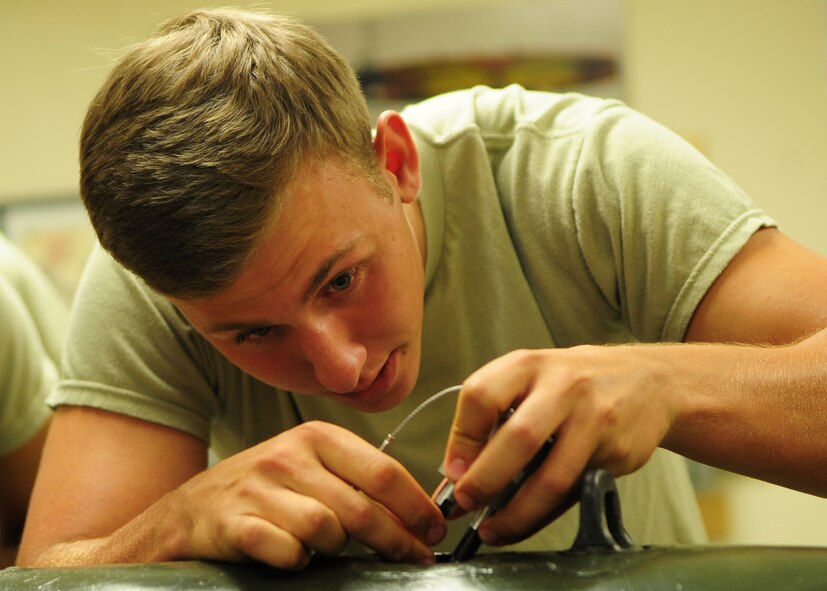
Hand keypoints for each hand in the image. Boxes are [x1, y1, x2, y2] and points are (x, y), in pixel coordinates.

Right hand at [176, 421, 444, 567]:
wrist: (189, 510)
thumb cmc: (263, 490)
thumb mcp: (309, 469)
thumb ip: (355, 482)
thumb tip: (414, 513)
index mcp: (315, 437)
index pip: (382, 470)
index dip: (415, 505)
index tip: (434, 528)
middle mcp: (288, 456)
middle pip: (361, 507)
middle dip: (395, 539)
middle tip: (412, 557)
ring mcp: (259, 488)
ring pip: (326, 529)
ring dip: (337, 549)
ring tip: (330, 550)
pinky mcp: (234, 522)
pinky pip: (286, 551)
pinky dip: (297, 560)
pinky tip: (295, 556)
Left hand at [442, 346, 676, 545]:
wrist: (648, 380)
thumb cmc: (575, 382)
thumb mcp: (532, 380)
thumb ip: (495, 418)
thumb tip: (455, 474)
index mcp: (528, 365)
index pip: (481, 396)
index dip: (461, 439)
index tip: (453, 471)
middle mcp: (562, 386)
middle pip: (517, 438)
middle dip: (485, 480)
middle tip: (465, 503)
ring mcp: (593, 418)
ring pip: (550, 476)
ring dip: (515, 512)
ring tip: (492, 529)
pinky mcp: (616, 450)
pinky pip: (574, 492)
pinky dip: (544, 515)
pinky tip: (525, 521)